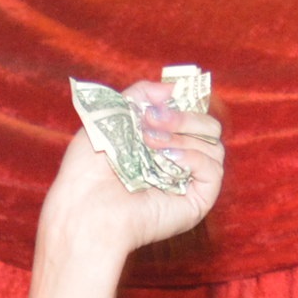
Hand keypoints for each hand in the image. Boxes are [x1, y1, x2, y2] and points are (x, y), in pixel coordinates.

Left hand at [38, 83, 225, 264]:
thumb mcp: (110, 118)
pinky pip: (213, 170)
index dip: (184, 103)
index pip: (191, 116)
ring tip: (150, 142)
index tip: (163, 98)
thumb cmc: (87, 171)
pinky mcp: (197, 203)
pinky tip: (168, 158)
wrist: (84, 209)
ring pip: (213, 145)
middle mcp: (177, 165)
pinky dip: (193, 157)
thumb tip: (171, 88)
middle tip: (152, 120)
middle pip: (208, 127)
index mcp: (161, 146)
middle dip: (183, 116)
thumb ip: (139, 95)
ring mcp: (188, 185)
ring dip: (183, 135)